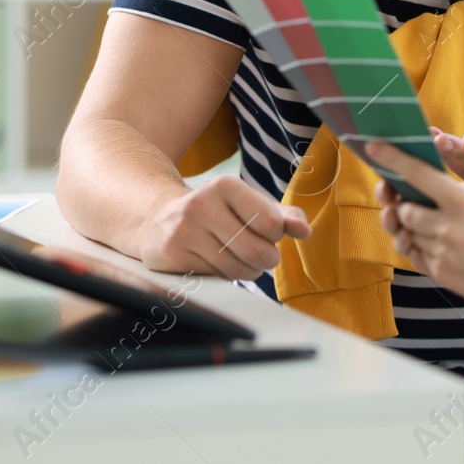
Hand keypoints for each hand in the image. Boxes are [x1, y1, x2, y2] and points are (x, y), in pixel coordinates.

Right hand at [137, 175, 309, 279]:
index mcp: (225, 186)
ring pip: (237, 269)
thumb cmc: (218, 213)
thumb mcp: (249, 205)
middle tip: (262, 254)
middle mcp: (201, 205)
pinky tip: (219, 263)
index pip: (271, 223)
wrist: (158, 219)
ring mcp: (184, 232)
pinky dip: (227, 276)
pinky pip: (217, 278)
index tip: (268, 232)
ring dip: (249, 271)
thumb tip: (305, 231)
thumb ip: (284, 216)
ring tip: (243, 259)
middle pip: (256, 251)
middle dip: (267, 259)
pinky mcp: (173, 256)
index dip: (276, 235)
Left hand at [368, 142, 463, 314]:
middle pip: (405, 210)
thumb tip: (435, 189)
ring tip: (432, 224)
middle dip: (406, 206)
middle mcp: (447, 227)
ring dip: (413, 227)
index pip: (417, 174)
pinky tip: (439, 243)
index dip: (392, 159)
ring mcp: (442, 253)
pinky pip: (417, 256)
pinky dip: (421, 247)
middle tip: (412, 201)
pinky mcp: (442, 275)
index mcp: (462, 201)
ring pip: (409, 234)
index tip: (373, 147)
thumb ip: (461, 192)